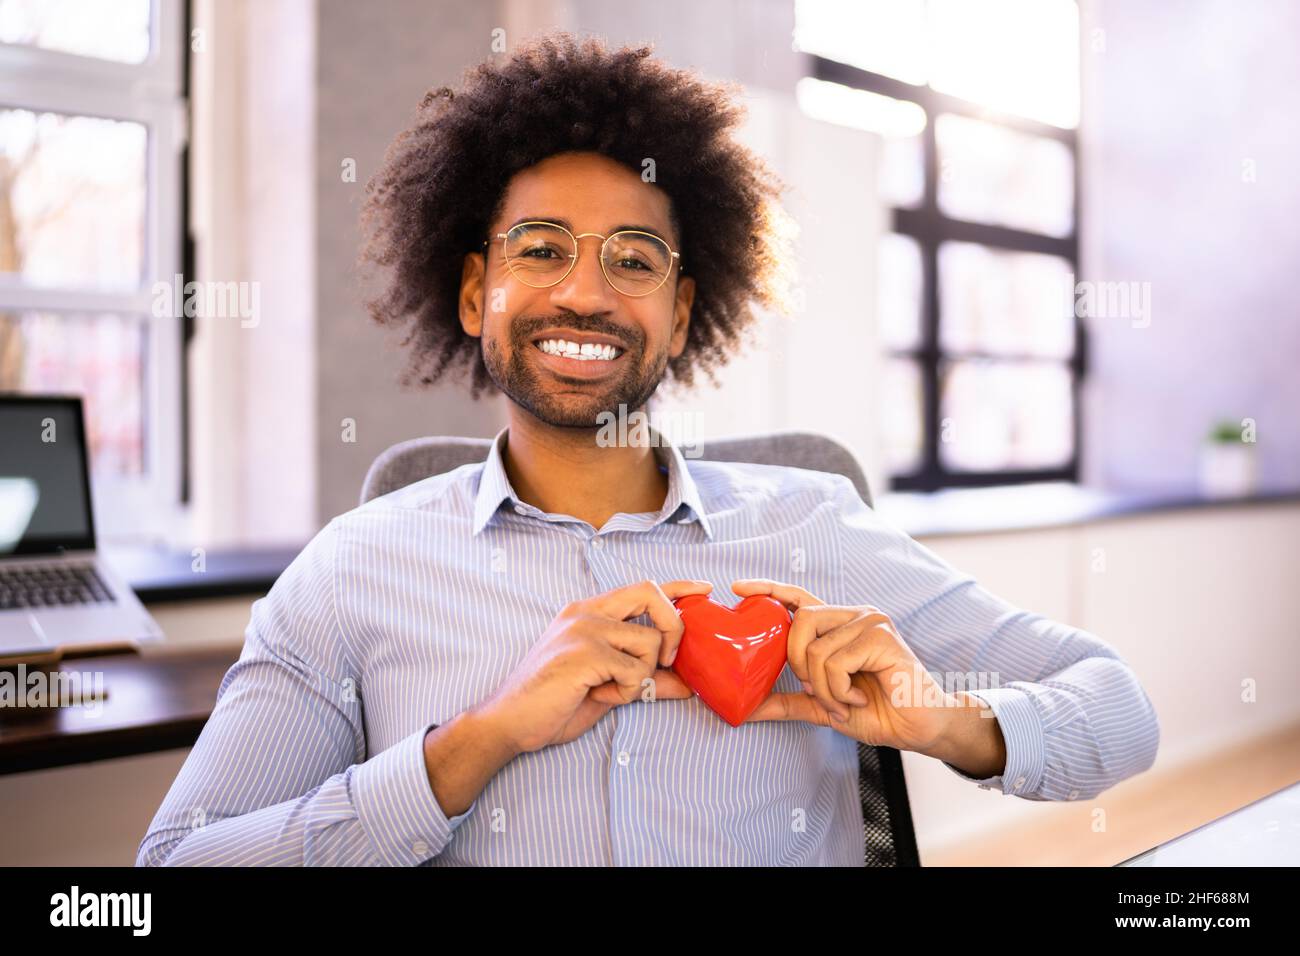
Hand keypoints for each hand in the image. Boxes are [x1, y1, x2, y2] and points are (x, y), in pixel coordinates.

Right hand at [476, 579, 712, 753]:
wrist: (509, 721)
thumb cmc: (553, 703)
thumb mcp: (607, 688)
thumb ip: (645, 679)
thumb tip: (687, 685)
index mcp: (589, 612)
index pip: (642, 587)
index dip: (677, 587)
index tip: (704, 589)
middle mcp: (587, 612)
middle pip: (652, 593)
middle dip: (674, 627)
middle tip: (668, 662)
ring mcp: (585, 629)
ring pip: (649, 641)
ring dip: (640, 675)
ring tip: (609, 690)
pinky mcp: (585, 652)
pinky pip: (634, 670)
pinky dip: (625, 692)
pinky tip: (597, 695)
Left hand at [732, 578, 975, 757]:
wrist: (918, 728)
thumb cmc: (877, 711)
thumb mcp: (823, 706)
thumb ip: (787, 701)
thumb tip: (746, 707)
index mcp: (840, 625)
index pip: (799, 598)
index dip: (769, 589)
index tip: (738, 588)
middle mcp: (855, 615)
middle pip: (800, 620)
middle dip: (798, 663)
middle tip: (817, 690)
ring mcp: (870, 622)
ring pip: (816, 650)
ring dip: (824, 689)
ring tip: (846, 702)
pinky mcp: (881, 637)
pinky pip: (836, 663)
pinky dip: (839, 691)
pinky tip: (859, 699)